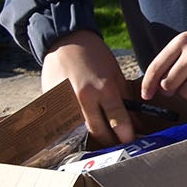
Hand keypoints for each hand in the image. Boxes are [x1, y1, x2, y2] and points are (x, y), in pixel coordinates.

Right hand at [41, 29, 132, 143]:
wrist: (66, 42)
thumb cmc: (96, 57)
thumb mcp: (116, 75)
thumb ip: (125, 100)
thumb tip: (135, 123)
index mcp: (104, 89)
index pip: (118, 120)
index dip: (126, 135)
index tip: (130, 141)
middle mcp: (84, 98)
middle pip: (98, 130)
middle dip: (109, 141)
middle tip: (117, 144)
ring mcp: (65, 101)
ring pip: (79, 129)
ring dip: (91, 135)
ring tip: (102, 137)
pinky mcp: (51, 102)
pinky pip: (64, 120)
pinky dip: (74, 126)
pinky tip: (81, 126)